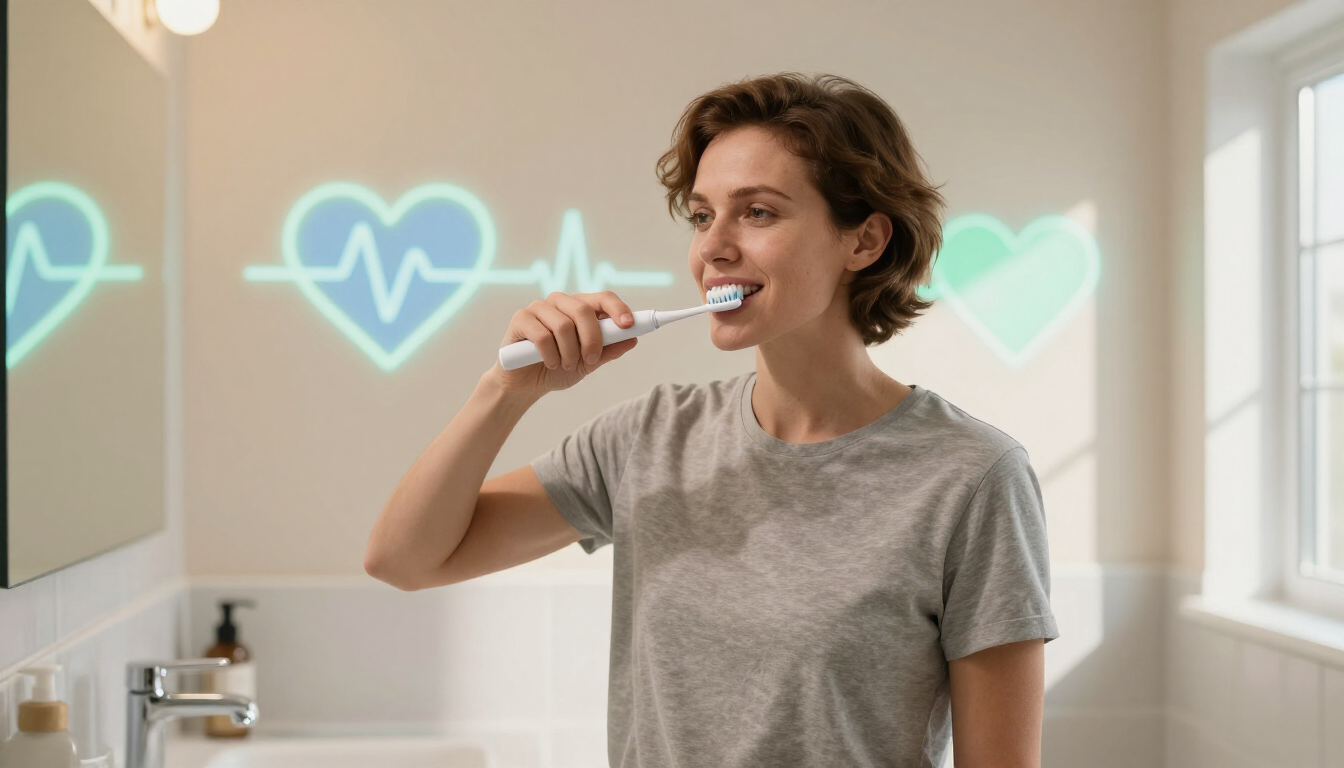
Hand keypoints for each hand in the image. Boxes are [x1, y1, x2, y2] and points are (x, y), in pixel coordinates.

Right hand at [485, 291, 639, 397]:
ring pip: (563, 325)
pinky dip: (550, 355)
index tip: (628, 325)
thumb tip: (633, 339)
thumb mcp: (589, 363)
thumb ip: (609, 350)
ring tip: (566, 365)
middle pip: (583, 310)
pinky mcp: (521, 319)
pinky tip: (550, 363)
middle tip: (591, 359)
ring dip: (569, 352)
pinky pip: (542, 335)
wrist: (526, 384)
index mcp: (580, 307)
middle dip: (592, 339)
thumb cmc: (558, 368)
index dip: (617, 309)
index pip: (603, 298)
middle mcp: (560, 302)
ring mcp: (539, 308)